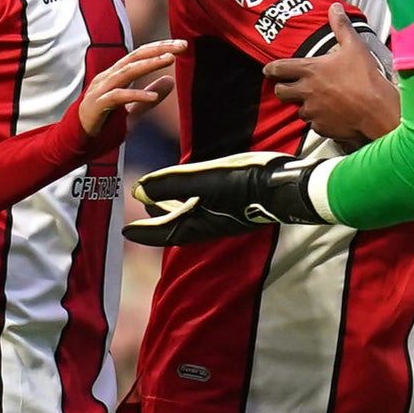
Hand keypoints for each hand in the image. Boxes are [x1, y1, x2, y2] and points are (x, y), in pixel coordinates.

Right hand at [77, 39, 182, 137]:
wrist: (75, 146)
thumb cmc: (102, 129)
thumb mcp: (132, 114)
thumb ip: (149, 99)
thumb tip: (170, 81)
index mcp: (115, 77)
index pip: (139, 55)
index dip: (160, 48)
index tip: (182, 46)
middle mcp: (107, 78)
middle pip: (135, 57)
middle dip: (159, 49)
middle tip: (182, 46)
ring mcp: (100, 90)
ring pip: (126, 71)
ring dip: (149, 64)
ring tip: (170, 60)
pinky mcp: (96, 105)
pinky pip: (118, 96)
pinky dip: (136, 95)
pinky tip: (154, 97)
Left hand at [126, 150, 322, 244]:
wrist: (287, 185)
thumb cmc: (245, 183)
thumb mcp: (204, 180)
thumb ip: (170, 184)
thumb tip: (139, 191)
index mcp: (198, 221)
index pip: (163, 231)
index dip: (143, 231)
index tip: (126, 232)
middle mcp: (210, 223)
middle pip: (176, 225)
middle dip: (159, 220)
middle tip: (144, 213)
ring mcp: (225, 215)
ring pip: (192, 215)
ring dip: (175, 209)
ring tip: (165, 201)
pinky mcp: (237, 205)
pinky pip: (206, 207)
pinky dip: (192, 201)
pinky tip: (199, 191)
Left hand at [265, 5, 400, 144]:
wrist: (376, 109)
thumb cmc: (365, 76)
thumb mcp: (354, 46)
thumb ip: (340, 26)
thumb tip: (334, 7)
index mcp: (310, 70)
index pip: (279, 69)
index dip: (271, 69)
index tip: (268, 70)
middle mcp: (306, 91)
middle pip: (281, 92)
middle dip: (282, 89)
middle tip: (289, 87)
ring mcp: (312, 111)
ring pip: (299, 110)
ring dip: (305, 105)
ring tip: (319, 101)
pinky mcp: (320, 127)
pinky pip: (315, 124)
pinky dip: (320, 120)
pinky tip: (333, 115)